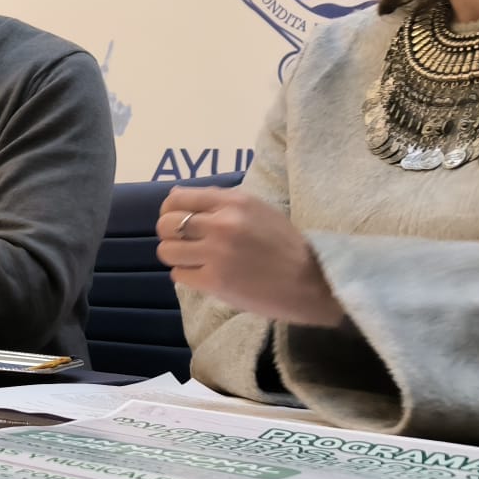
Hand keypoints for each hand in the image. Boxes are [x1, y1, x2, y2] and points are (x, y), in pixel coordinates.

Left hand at [159, 186, 345, 327]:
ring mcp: (216, 253)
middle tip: (186, 245)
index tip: (178, 221)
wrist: (313, 281)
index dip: (171, 211)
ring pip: (167, 251)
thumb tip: (176, 196)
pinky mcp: (214, 281)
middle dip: (170, 235)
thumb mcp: (257, 210)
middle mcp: (222, 223)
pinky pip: (179, 275)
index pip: (178, 199)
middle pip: (165, 224)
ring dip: (177, 257)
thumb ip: (220, 202)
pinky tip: (206, 276)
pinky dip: (188, 276)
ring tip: (196, 261)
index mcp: (234, 201)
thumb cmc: (285, 245)